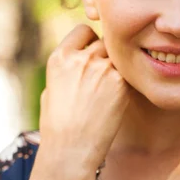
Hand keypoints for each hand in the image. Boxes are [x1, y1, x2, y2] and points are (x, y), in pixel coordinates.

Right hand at [38, 24, 130, 174]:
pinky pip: (128, 74)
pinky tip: (118, 99)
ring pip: (119, 57)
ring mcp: (102, 69)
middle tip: (105, 77)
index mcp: (60, 57)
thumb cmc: (57, 126)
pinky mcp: (120, 83)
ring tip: (111, 90)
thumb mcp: (51, 90)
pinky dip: (126, 83)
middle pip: (104, 41)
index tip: (92, 55)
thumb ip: (67, 69)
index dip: (89, 41)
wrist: (71, 149)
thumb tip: (79, 61)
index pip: (83, 30)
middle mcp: (81, 58)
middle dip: (106, 55)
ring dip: (118, 68)